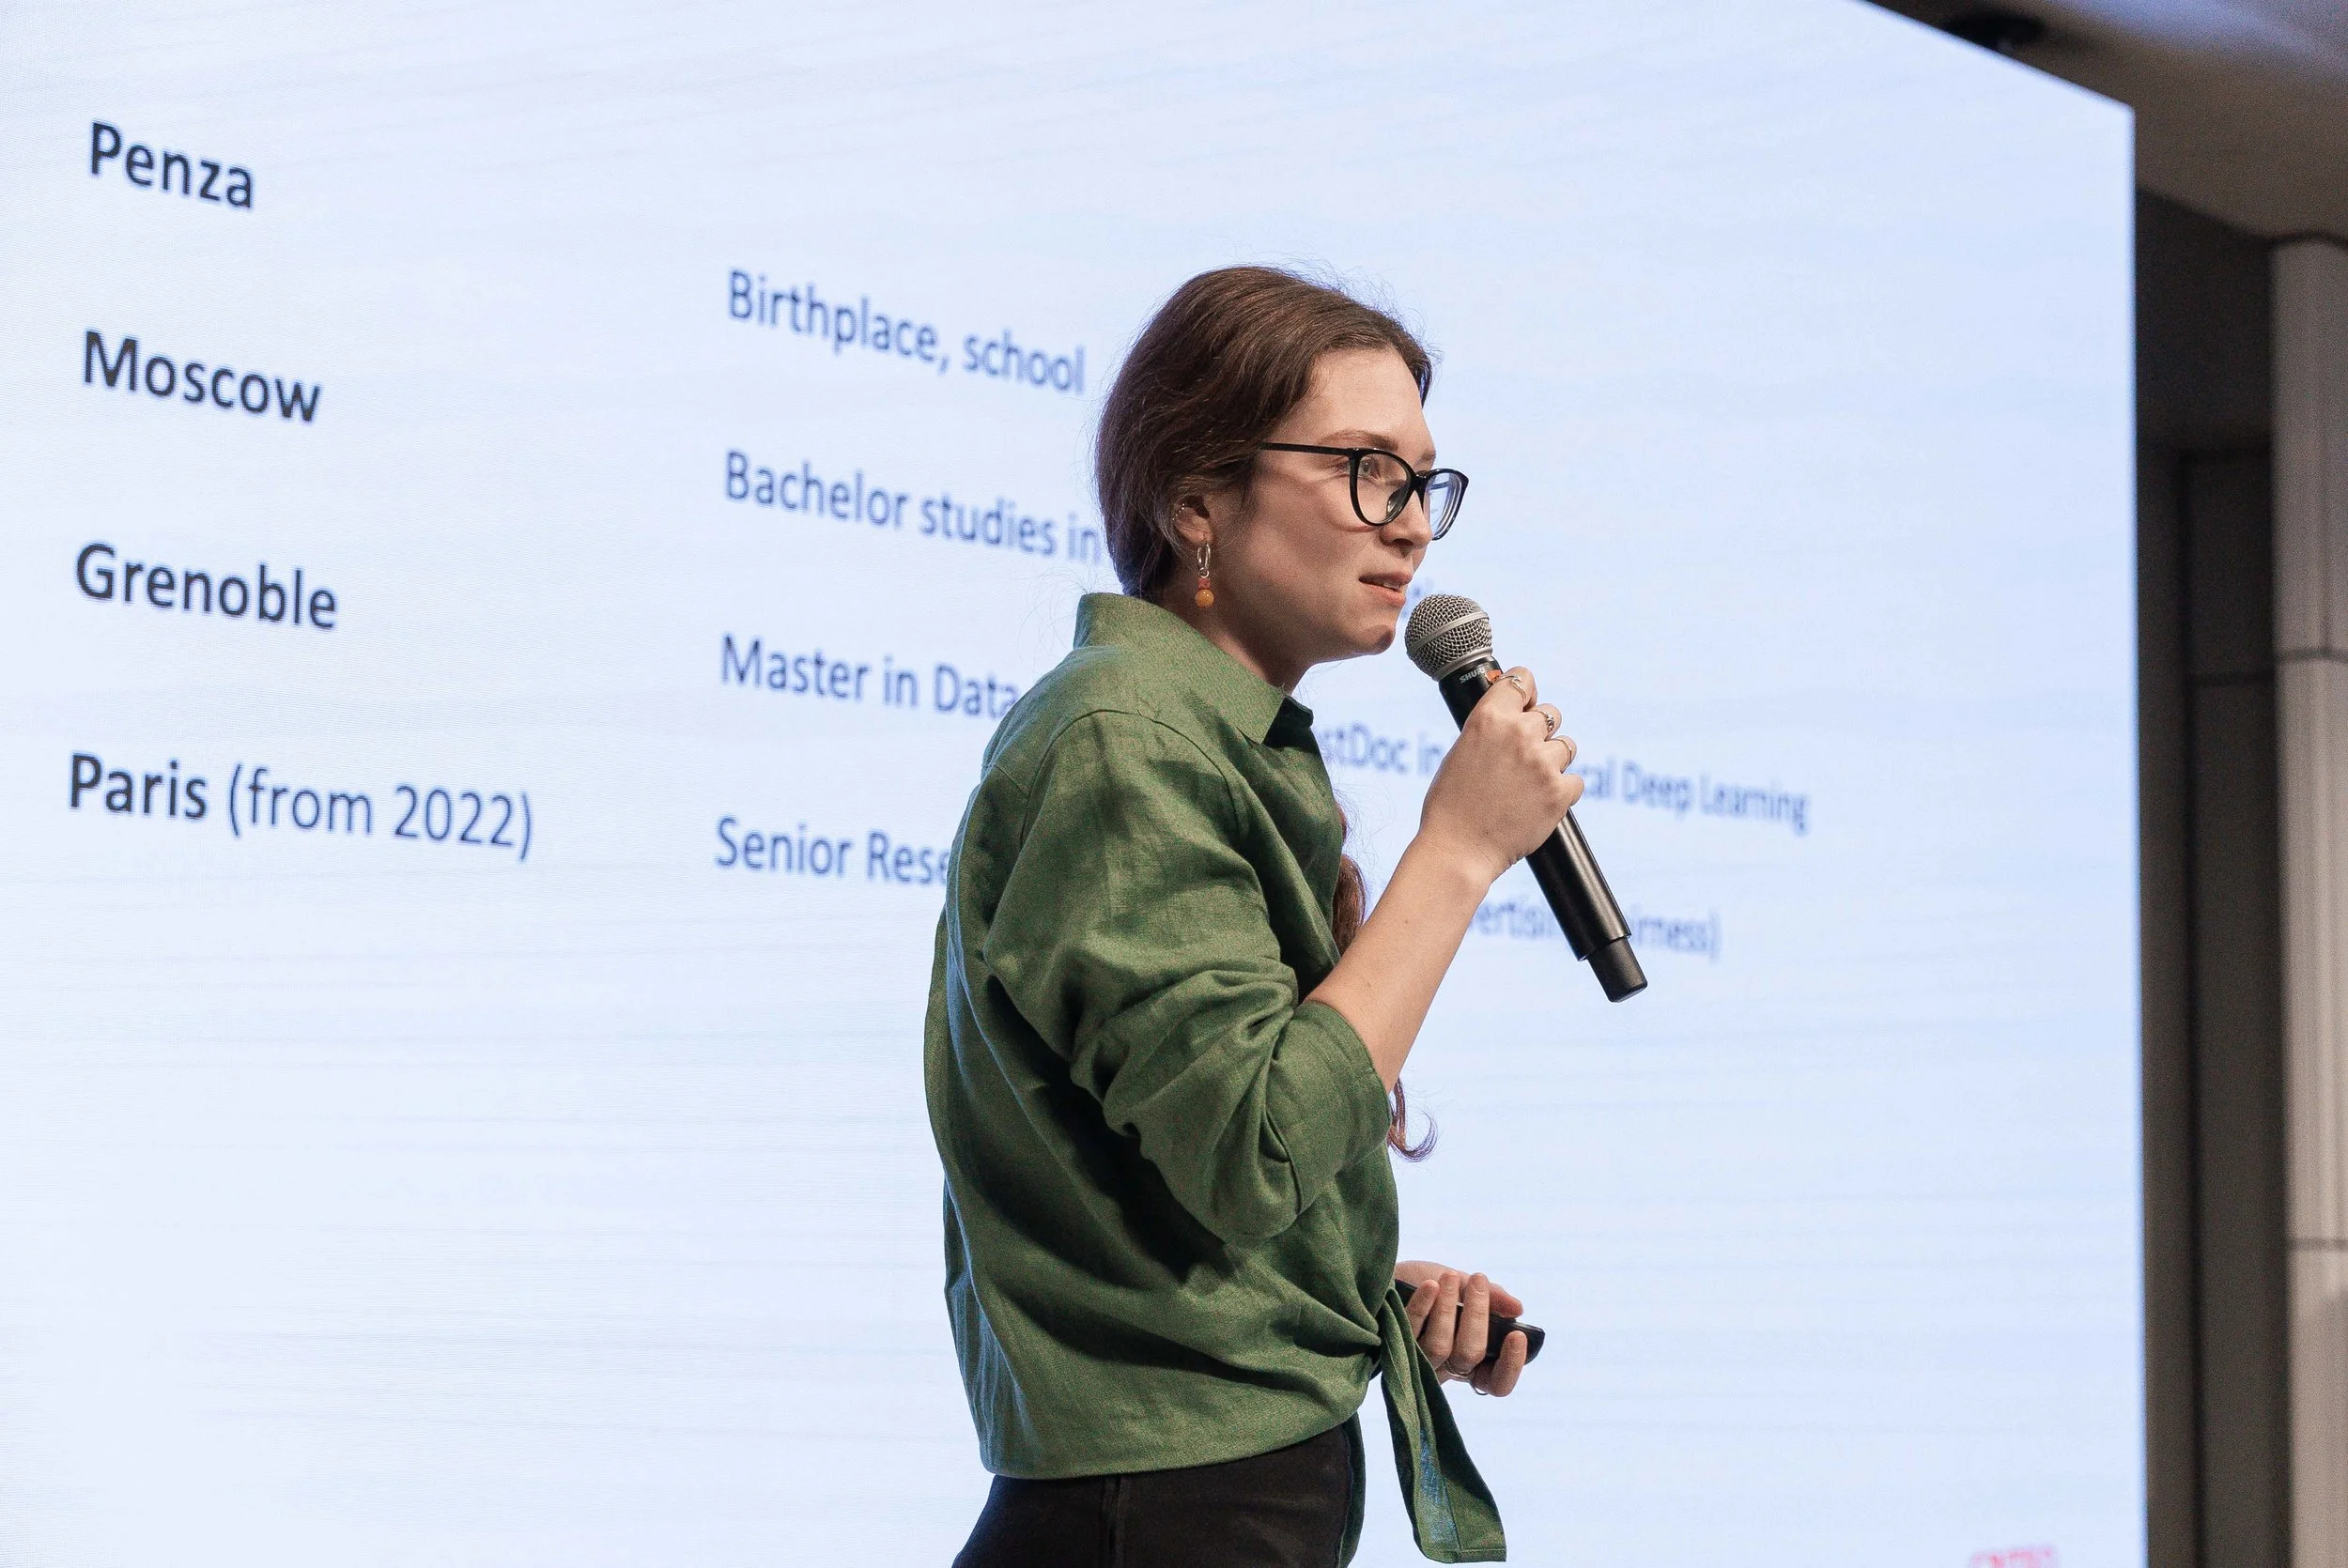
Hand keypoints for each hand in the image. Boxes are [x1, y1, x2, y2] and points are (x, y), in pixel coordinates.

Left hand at [1396, 1259, 1530, 1395]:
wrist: (1382, 1272)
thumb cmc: (1429, 1284)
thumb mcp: (1463, 1286)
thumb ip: (1491, 1297)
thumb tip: (1517, 1308)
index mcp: (1469, 1361)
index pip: (1496, 1383)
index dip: (1511, 1365)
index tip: (1516, 1335)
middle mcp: (1444, 1367)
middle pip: (1468, 1357)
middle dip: (1477, 1316)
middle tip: (1478, 1281)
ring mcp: (1416, 1359)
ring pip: (1439, 1347)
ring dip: (1448, 1307)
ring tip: (1450, 1276)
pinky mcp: (1391, 1344)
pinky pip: (1410, 1331)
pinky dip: (1423, 1305)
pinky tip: (1430, 1285)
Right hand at [1415, 666, 1581, 884]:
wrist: (1458, 849)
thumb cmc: (1450, 804)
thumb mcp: (1461, 752)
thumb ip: (1490, 730)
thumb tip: (1515, 714)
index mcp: (1488, 718)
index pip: (1522, 679)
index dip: (1526, 691)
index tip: (1526, 702)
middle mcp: (1518, 734)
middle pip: (1551, 713)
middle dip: (1540, 732)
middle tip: (1523, 756)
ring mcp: (1542, 763)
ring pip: (1566, 747)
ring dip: (1553, 762)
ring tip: (1530, 784)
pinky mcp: (1559, 793)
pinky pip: (1575, 781)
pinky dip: (1562, 792)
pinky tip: (1540, 802)